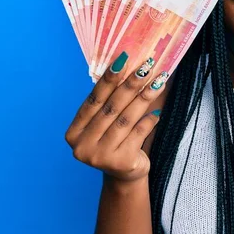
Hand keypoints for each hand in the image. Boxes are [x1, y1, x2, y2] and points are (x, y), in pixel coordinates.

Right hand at [65, 52, 168, 182]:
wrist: (125, 175)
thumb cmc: (116, 141)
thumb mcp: (106, 123)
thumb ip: (109, 101)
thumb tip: (126, 64)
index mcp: (74, 132)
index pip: (93, 100)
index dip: (109, 79)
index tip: (123, 59)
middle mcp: (82, 145)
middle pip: (111, 108)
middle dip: (130, 84)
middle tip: (146, 66)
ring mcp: (100, 156)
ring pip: (125, 120)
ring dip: (144, 98)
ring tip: (158, 82)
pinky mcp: (120, 162)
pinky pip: (138, 134)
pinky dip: (149, 120)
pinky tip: (158, 109)